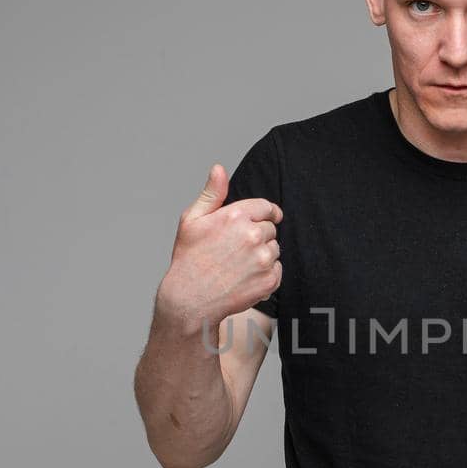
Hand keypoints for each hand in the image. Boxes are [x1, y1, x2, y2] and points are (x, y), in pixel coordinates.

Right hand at [156, 163, 282, 333]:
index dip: (265, 214)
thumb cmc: (189, 258)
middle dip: (258, 236)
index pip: (266, 207)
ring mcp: (262, 259)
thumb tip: (219, 168)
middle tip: (236, 250)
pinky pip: (277, 270)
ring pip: (275, 250)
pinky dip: (266, 275)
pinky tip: (245, 278)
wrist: (190, 299)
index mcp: (236, 215)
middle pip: (271, 229)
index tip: (262, 220)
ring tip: (238, 265)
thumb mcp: (192, 220)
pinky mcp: (269, 280)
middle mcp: (253, 235)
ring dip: (262, 255)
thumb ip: (211, 193)